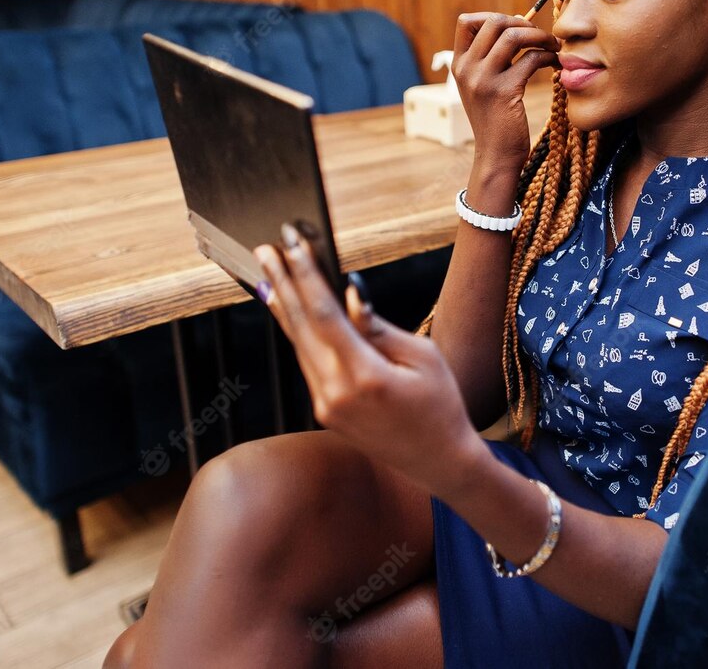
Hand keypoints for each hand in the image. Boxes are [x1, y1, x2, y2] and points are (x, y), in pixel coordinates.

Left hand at [253, 224, 486, 495]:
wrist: (438, 461)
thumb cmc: (441, 404)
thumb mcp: (423, 356)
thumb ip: (378, 327)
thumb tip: (347, 294)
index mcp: (364, 377)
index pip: (324, 315)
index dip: (306, 276)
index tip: (292, 245)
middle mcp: (335, 393)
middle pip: (301, 327)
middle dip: (282, 283)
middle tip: (265, 248)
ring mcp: (326, 406)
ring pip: (299, 345)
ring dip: (284, 306)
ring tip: (270, 271)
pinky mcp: (325, 411)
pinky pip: (307, 362)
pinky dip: (297, 332)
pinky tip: (288, 310)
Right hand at [452, 12, 560, 168]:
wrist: (496, 155)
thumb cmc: (496, 120)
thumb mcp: (483, 87)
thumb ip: (490, 59)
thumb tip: (516, 25)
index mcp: (459, 65)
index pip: (467, 21)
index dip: (493, 16)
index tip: (515, 28)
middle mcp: (467, 69)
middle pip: (493, 22)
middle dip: (522, 22)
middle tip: (540, 36)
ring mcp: (483, 80)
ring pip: (513, 35)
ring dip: (539, 35)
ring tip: (553, 45)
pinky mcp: (504, 92)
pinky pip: (530, 59)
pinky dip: (547, 56)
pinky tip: (555, 63)